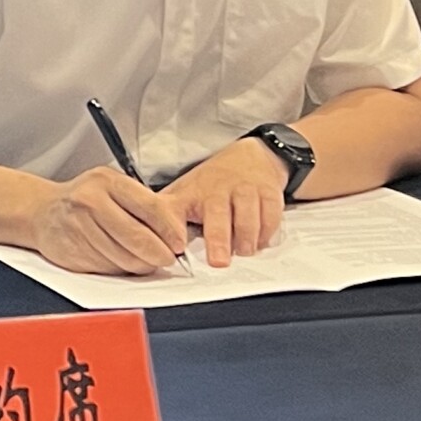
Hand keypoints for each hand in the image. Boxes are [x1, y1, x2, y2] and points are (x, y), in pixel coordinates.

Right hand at [29, 166, 192, 275]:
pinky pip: (109, 268)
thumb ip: (141, 204)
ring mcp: (80, 227)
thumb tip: (174, 230)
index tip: (178, 241)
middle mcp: (91, 202)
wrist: (41, 211)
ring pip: (125, 257)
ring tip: (146, 260)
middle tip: (167, 257)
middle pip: (138, 236)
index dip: (170, 229)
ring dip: (143, 265)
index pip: (150, 207)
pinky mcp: (74, 251)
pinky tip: (122, 261)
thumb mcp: (112, 187)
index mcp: (106, 181)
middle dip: (160, 253)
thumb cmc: (84, 199)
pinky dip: (122, 270)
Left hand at [158, 138, 288, 267]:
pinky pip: (270, 216)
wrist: (252, 158)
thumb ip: (170, 217)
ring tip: (244, 252)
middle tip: (218, 262)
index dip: (174, 227)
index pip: (177, 209)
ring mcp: (245, 190)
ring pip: (247, 218)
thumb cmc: (213, 183)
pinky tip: (260, 242)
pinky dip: (266, 232)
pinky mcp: (269, 193)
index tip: (175, 247)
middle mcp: (218, 190)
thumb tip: (150, 243)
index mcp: (192, 193)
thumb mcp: (185, 193)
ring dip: (246, 239)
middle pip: (217, 215)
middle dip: (218, 239)